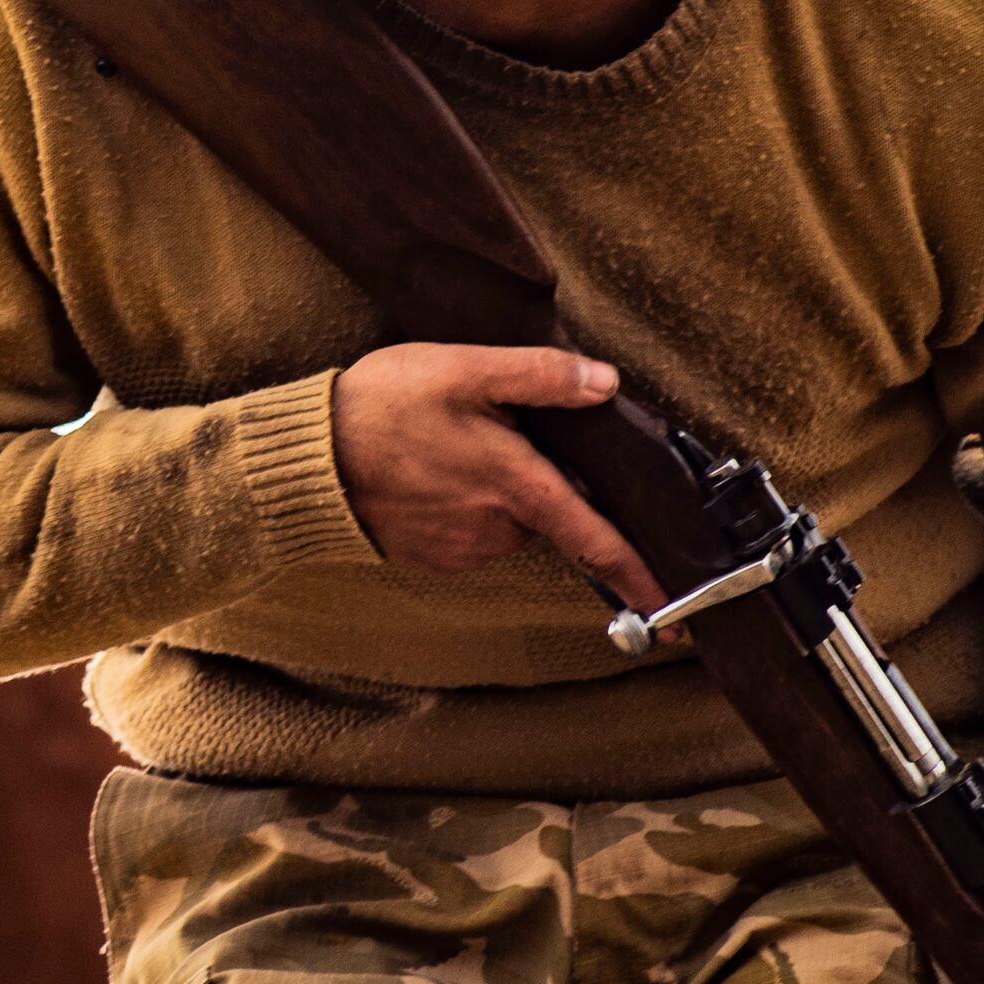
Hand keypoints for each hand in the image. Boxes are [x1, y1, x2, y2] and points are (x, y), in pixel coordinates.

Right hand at [324, 344, 663, 610]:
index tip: (678, 613)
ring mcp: (462, 549)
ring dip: (495, 490)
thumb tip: (604, 383)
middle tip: (487, 435)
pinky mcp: (432, 557)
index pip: (598, 541)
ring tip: (446, 445)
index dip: (642, 577)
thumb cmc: (380, 408)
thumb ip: (540, 375)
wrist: (304, 464)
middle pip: (548, 512)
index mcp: (518, 486)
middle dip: (535, 482)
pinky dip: (462, 504)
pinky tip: (427, 471)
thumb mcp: (463, 370)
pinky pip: (470, 531)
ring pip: (508, 520)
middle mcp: (497, 529)